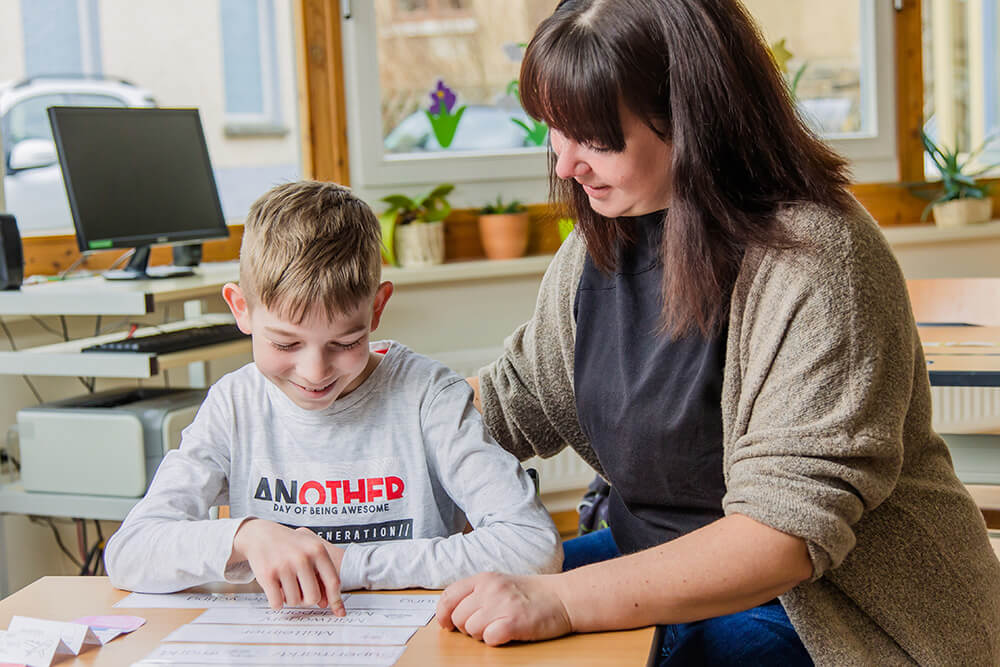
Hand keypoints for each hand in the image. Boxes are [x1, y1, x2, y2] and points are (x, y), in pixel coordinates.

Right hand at [231, 519, 344, 613]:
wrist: (261, 535)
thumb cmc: (290, 545)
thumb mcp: (310, 550)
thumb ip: (322, 574)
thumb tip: (327, 603)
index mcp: (318, 550)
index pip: (333, 582)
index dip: (336, 600)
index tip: (339, 613)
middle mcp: (303, 558)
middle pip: (313, 597)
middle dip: (307, 599)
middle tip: (300, 590)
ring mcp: (285, 566)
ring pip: (294, 602)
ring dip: (290, 598)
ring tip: (286, 584)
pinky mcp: (267, 575)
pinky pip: (277, 603)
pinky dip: (277, 602)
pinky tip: (275, 589)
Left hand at [436, 572, 571, 645]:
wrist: (564, 597)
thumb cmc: (532, 594)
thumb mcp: (500, 584)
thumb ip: (477, 593)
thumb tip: (451, 613)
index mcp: (484, 578)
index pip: (449, 596)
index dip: (443, 613)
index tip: (446, 624)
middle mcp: (490, 589)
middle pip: (458, 617)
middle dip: (468, 627)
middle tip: (486, 625)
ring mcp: (501, 605)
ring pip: (471, 629)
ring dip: (482, 634)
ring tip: (500, 627)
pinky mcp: (513, 622)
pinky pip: (489, 639)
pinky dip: (496, 640)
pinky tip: (508, 632)